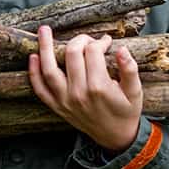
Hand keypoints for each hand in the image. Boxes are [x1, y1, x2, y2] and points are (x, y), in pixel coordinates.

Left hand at [28, 26, 142, 153]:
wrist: (115, 137)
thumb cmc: (126, 112)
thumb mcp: (135, 92)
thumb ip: (130, 69)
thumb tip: (122, 49)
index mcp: (99, 87)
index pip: (93, 52)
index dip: (101, 42)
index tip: (107, 42)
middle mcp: (79, 93)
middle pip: (72, 54)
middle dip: (80, 40)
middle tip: (87, 39)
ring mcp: (65, 100)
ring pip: (49, 70)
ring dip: (44, 48)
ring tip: (43, 31)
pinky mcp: (57, 106)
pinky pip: (40, 89)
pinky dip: (33, 73)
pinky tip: (33, 57)